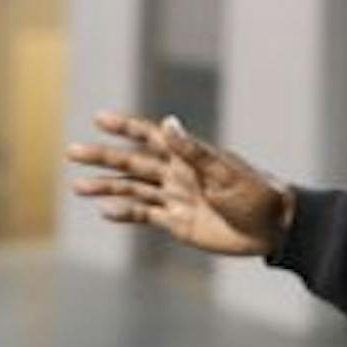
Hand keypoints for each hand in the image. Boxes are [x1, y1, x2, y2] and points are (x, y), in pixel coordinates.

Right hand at [66, 112, 294, 256]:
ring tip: (78, 186)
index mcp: (188, 155)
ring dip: (106, 186)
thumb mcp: (225, 172)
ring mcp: (175, 198)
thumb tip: (168, 123)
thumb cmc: (256, 194)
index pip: (149, 136)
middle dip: (103, 157)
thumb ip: (193, 151)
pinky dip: (125, 213)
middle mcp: (176, 174)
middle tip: (72, 152)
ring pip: (132, 189)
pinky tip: (105, 210)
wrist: (274, 228)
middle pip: (132, 163)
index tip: (99, 118)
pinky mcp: (177, 223)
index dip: (125, 127)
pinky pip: (145, 216)